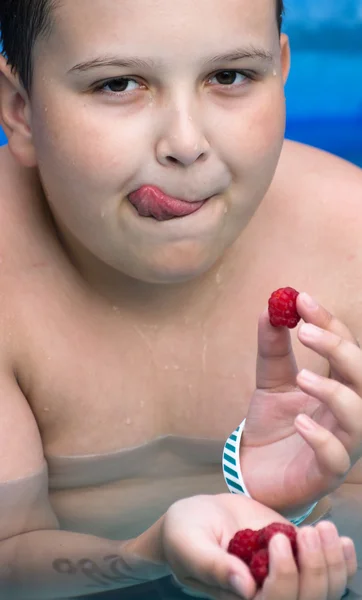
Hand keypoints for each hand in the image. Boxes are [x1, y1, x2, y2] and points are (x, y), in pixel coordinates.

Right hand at [161, 493, 356, 599]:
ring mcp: (285, 579)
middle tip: (308, 531)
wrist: (196, 516)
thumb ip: (213, 566)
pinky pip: (329, 573)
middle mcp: (266, 597)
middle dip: (315, 569)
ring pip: (324, 591)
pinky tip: (341, 540)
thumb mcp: (190, 545)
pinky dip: (341, 561)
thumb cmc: (184, 533)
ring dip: (331, 563)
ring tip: (322, 529)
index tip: (279, 538)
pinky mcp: (297, 559)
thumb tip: (245, 588)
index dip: (286, 578)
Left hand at [239, 293, 361, 513]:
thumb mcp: (270, 381)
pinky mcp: (325, 474)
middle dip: (338, 349)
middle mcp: (347, 413)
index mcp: (338, 387)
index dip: (328, 322)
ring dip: (335, 392)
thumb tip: (268, 309)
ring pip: (359, 417)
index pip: (346, 348)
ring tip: (302, 377)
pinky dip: (323, 439)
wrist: (255, 471)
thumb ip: (272, 349)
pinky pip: (336, 457)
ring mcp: (342, 444)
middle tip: (304, 330)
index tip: (301, 299)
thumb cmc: (273, 425)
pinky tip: (301, 423)